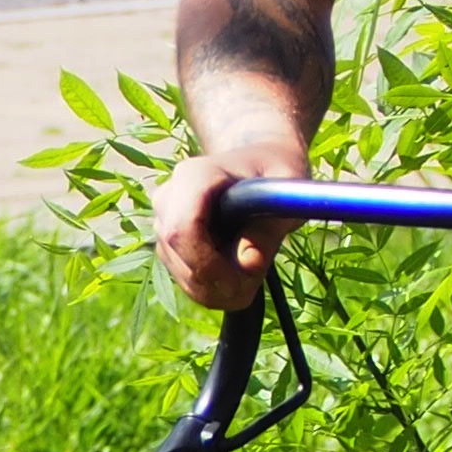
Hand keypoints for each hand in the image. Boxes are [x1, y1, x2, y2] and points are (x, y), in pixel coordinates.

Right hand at [155, 144, 305, 311]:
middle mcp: (169, 198)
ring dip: (220, 289)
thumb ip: (270, 227)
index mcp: (195, 176)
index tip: (242, 280)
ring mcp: (163, 223)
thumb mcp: (287, 191)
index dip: (207, 263)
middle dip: (218, 284)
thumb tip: (247, 264)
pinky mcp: (167, 245)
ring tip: (253, 269)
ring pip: (183, 277)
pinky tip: (237, 269)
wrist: (258, 162)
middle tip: (255, 283)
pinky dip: (214, 288)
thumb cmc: (275, 171)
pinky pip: (187, 281)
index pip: (182, 229)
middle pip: (180, 258)